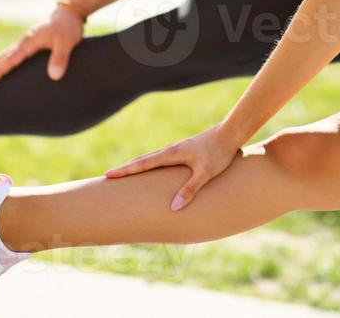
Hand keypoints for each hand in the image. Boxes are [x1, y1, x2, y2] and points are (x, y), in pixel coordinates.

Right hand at [0, 5, 84, 82]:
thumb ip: (60, 58)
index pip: (11, 59)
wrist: (70, 13)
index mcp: (29, 41)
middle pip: (3, 55)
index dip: (0, 70)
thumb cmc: (68, 27)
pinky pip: (14, 53)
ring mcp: (27, 41)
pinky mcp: (31, 42)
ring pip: (6, 54)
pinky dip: (5, 59)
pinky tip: (2, 64)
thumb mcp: (67, 42)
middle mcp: (24, 41)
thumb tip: (54, 77)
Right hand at [105, 123, 243, 210]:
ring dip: (137, 165)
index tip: (108, 175)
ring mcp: (177, 148)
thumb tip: (173, 207)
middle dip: (126, 168)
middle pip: (143, 160)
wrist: (231, 132)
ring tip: (126, 173)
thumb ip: (190, 189)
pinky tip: (153, 168)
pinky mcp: (185, 150)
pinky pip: (161, 158)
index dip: (125, 171)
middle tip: (109, 176)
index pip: (143, 164)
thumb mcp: (205, 173)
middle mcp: (171, 149)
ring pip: (152, 157)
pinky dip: (150, 163)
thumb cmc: (219, 153)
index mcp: (172, 154)